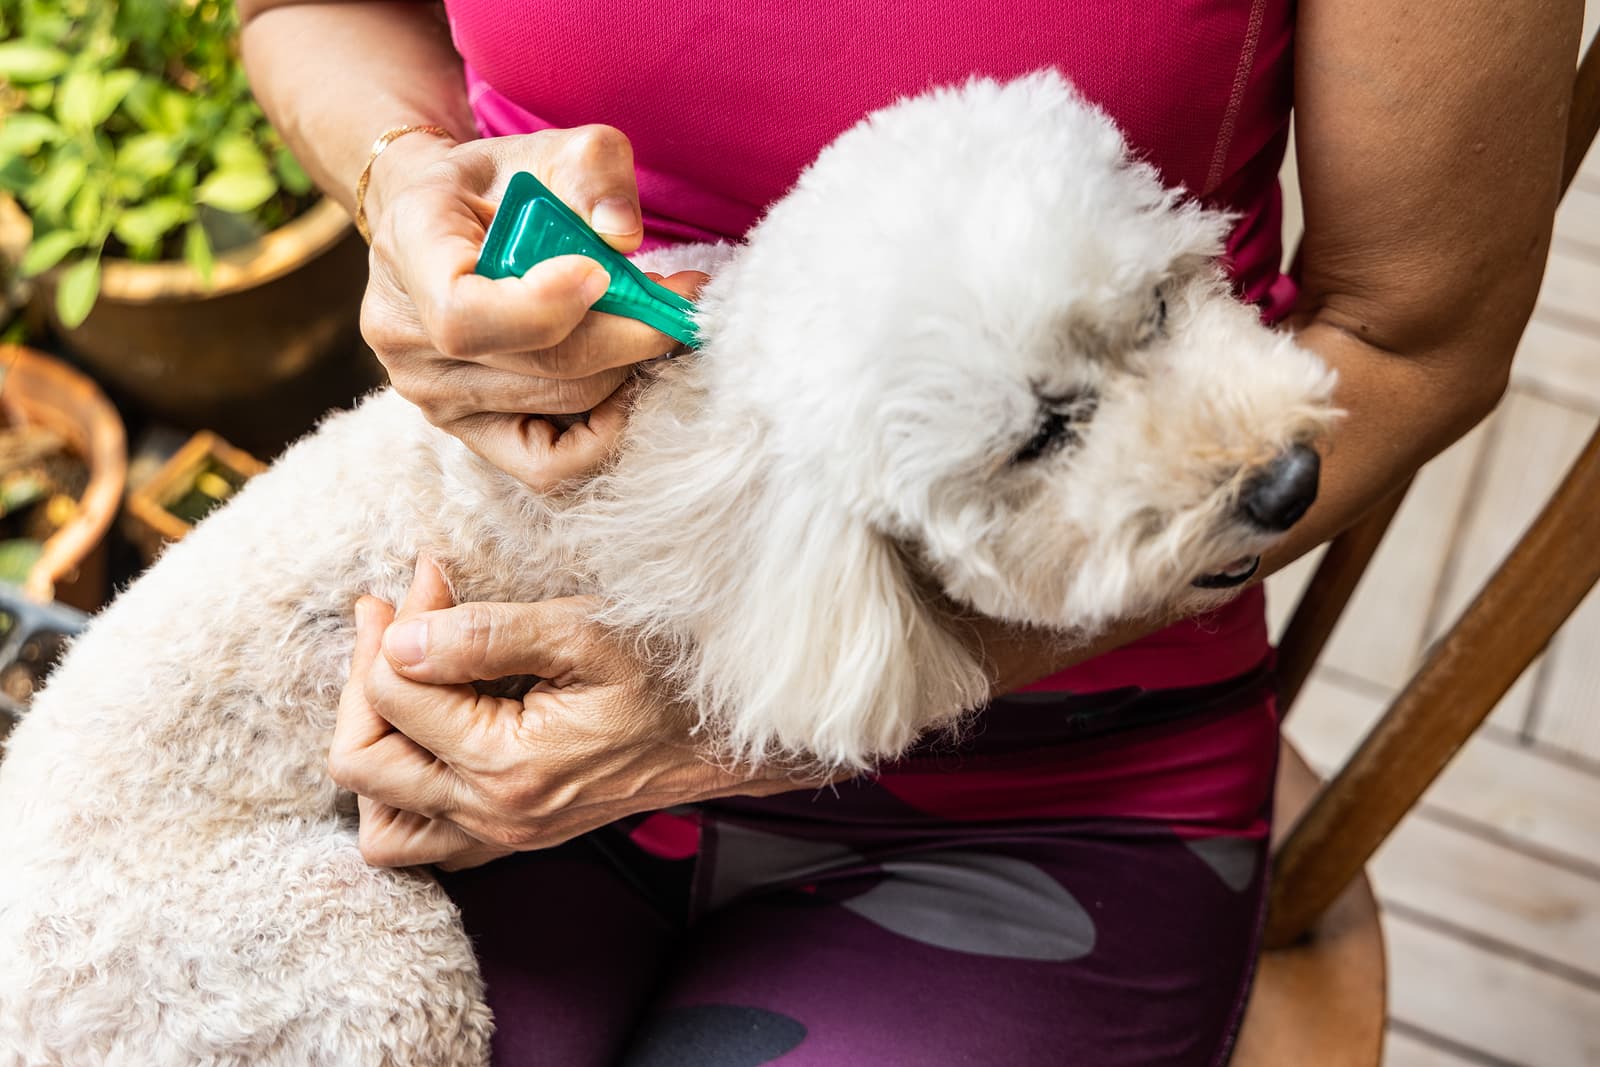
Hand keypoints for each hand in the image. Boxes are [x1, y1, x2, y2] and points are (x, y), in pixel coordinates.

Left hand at [328, 558, 817, 870]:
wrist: (727, 733)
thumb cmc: (666, 672)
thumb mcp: (584, 632)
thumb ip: (484, 636)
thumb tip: (397, 640)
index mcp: (507, 765)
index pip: (394, 693)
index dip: (398, 623)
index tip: (433, 575)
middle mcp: (494, 814)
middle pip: (362, 762)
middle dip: (363, 678)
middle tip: (394, 616)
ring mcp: (500, 836)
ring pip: (379, 819)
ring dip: (372, 746)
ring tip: (399, 680)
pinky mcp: (509, 837)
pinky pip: (419, 841)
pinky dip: (400, 792)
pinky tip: (425, 732)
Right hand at [359, 126, 705, 489]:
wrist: (446, 224)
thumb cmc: (501, 187)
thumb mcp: (548, 149)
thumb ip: (594, 170)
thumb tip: (623, 234)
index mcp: (408, 246)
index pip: (464, 313)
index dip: (546, 308)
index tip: (603, 273)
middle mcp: (402, 332)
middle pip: (540, 364)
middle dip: (630, 333)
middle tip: (680, 300)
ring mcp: (430, 394)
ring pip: (561, 404)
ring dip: (626, 366)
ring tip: (649, 323)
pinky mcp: (467, 433)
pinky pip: (546, 465)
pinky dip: (602, 434)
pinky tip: (622, 383)